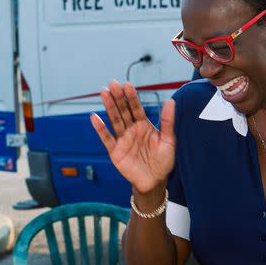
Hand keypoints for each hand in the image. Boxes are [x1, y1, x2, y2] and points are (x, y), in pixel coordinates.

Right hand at [90, 80, 175, 194]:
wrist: (155, 181)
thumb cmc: (163, 160)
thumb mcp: (169, 139)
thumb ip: (168, 121)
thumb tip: (171, 101)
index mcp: (144, 126)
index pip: (136, 108)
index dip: (132, 97)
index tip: (127, 84)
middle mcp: (132, 130)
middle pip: (124, 111)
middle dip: (118, 97)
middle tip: (113, 83)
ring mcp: (123, 140)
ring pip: (115, 120)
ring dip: (109, 107)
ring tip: (104, 93)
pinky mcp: (116, 151)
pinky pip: (107, 138)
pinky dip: (100, 128)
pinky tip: (94, 117)